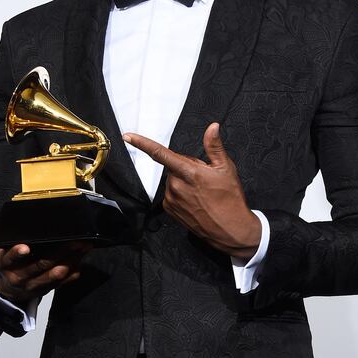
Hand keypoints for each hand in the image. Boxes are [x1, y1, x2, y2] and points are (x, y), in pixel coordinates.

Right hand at [0, 241, 91, 307]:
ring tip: (84, 246)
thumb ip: (8, 239)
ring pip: (55, 274)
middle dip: (60, 252)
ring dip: (72, 259)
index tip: (25, 247)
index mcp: (5, 264)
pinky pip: (63, 282)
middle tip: (75, 240)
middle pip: (41, 264)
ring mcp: (34, 285)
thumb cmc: (8, 261)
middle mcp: (19, 276)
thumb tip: (20, 219)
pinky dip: (74, 269)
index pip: (9, 258)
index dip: (17, 253)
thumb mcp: (1, 249)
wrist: (7, 288)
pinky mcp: (46, 289)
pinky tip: (81, 257)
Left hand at [123, 123, 260, 260]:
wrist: (231, 229)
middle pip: (174, 166)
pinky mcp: (170, 210)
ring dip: (183, 181)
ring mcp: (171, 199)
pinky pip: (171, 194)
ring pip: (173, 180)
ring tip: (202, 191)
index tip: (127, 136)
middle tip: (205, 177)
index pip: (160, 153)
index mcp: (189, 172)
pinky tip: (195, 200)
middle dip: (187, 166)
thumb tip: (212, 127)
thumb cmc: (230, 199)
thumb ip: (214, 146)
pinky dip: (181, 193)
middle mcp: (176, 186)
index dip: (141, 143)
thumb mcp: (226, 168)